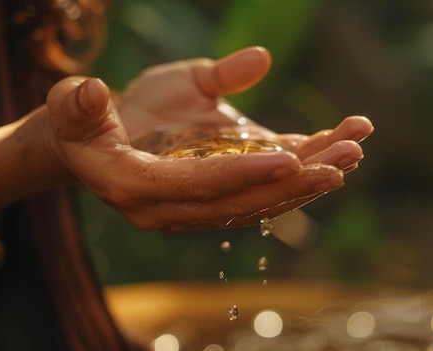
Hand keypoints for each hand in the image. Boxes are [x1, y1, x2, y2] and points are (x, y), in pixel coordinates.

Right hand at [45, 47, 372, 231]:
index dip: (244, 173)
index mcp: (136, 188)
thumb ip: (82, 104)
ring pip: (261, 199)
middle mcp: (171, 209)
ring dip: (309, 177)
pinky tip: (335, 148)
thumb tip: (95, 88)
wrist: (92, 144)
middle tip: (347, 154)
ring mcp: (197, 206)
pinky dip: (299, 171)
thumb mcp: (78, 105)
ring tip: (355, 147)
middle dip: (296, 179)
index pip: (199, 187)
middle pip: (243, 200)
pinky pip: (262, 189)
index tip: (291, 156)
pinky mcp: (216, 193)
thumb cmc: (85, 120)